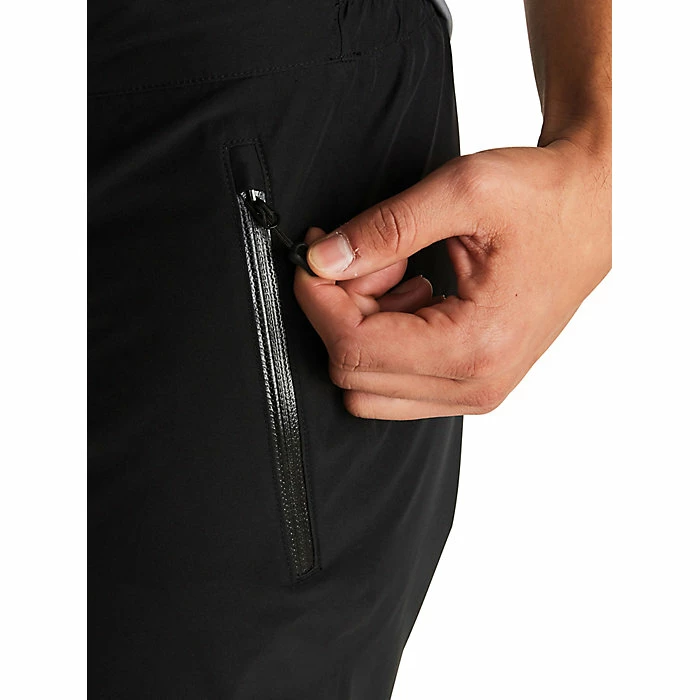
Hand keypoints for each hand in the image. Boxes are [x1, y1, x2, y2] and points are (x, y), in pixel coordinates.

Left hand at [294, 139, 610, 419]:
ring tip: (397, 270)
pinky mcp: (471, 381)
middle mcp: (475, 385)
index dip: (318, 301)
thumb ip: (384, 229)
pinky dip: (385, 336)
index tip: (312, 257)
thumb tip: (323, 260)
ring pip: (370, 386)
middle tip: (365, 257)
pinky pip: (397, 381)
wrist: (597, 211)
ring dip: (363, 326)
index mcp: (474, 347)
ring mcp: (473, 389)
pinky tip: (413, 289)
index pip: (355, 348)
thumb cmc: (546, 200)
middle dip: (341, 313)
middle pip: (355, 375)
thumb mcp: (463, 192)